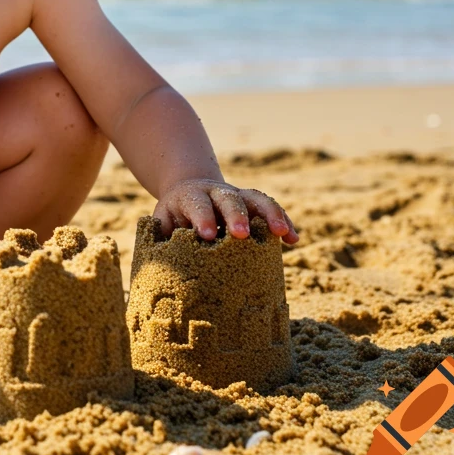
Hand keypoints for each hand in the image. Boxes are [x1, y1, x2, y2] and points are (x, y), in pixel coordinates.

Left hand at [154, 178, 298, 243]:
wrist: (188, 190)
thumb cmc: (174, 217)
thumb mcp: (162, 222)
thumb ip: (162, 238)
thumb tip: (160, 264)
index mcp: (190, 196)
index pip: (197, 204)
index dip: (202, 218)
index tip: (207, 235)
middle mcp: (216, 193)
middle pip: (229, 199)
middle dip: (237, 215)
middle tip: (242, 234)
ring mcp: (237, 196)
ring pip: (256, 198)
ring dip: (270, 214)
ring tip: (282, 233)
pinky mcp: (253, 204)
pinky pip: (271, 209)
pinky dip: (284, 221)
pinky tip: (293, 239)